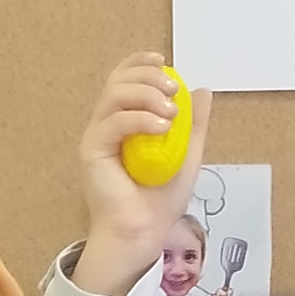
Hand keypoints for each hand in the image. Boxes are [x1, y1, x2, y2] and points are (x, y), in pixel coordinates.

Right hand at [67, 52, 200, 295]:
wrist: (142, 233)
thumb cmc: (160, 201)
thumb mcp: (186, 155)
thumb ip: (194, 125)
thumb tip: (202, 90)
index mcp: (125, 121)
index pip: (125, 79)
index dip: (141, 64)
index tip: (164, 62)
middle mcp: (107, 124)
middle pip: (118, 81)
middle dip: (148, 77)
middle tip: (173, 89)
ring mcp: (97, 136)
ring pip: (114, 95)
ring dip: (146, 94)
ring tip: (171, 113)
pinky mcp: (91, 150)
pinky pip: (113, 122)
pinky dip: (139, 119)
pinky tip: (162, 129)